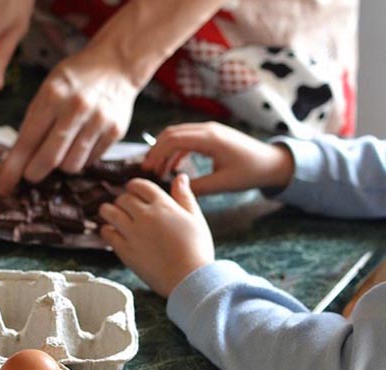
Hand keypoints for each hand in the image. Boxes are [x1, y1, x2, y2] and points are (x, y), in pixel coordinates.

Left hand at [0, 45, 137, 195]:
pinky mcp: (115, 132)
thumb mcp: (48, 89)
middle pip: (49, 160)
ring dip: (60, 166)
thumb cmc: (75, 78)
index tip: (4, 187)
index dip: (13, 169)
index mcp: (52, 96)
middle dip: (34, 174)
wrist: (116, 63)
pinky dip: (80, 159)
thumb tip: (16, 161)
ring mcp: (98, 121)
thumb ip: (33, 122)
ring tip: (61, 150)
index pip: (27, 142)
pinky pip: (90, 161)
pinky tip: (80, 143)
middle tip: (31, 174)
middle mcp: (76, 109)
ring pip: (71, 166)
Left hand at [99, 175, 214, 296]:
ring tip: (112, 215)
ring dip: (108, 211)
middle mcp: (145, 215)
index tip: (133, 191)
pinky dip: (107, 230)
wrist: (189, 279)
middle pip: (123, 198)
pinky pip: (107, 234)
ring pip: (109, 212)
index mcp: (163, 205)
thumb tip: (180, 177)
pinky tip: (112, 233)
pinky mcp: (125, 250)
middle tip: (125, 207)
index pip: (140, 185)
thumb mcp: (195, 218)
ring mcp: (132, 233)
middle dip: (123, 200)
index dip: (134, 186)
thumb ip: (185, 196)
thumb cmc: (197, 250)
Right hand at [142, 122, 294, 195]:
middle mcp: (208, 129)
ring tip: (157, 170)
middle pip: (171, 133)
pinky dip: (175, 150)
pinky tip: (172, 167)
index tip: (146, 169)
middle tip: (146, 170)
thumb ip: (197, 187)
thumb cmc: (250, 172)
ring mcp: (210, 130)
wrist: (272, 162)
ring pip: (177, 134)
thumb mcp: (222, 184)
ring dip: (164, 150)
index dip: (156, 153)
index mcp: (210, 139)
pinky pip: (187, 139)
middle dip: (156, 150)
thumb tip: (173, 191)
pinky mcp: (211, 135)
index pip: (173, 139)